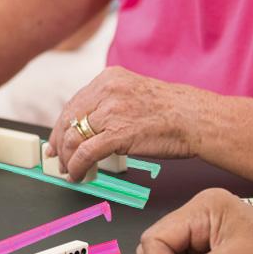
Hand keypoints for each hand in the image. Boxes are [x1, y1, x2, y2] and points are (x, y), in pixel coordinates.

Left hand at [47, 66, 201, 180]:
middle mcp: (106, 91)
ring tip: (68, 169)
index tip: (55, 139)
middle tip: (55, 158)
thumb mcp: (133, 93)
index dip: (60, 126)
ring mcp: (111, 111)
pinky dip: (76, 166)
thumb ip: (108, 103)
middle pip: (68, 119)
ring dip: (66, 158)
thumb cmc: (171, 111)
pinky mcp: (117, 133)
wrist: (197, 119)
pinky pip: (85, 152)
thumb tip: (86, 124)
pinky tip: (77, 174)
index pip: (73, 104)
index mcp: (108, 79)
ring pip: (73, 137)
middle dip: (58, 143)